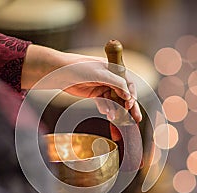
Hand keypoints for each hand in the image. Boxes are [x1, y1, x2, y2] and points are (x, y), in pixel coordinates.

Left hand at [22, 45, 141, 122]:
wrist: (60, 73)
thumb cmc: (79, 67)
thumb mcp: (100, 73)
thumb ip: (116, 83)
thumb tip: (128, 95)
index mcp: (114, 69)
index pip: (129, 83)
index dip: (131, 94)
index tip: (130, 104)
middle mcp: (111, 78)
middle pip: (124, 94)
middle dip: (130, 107)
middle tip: (136, 119)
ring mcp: (103, 86)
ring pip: (114, 101)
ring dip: (116, 110)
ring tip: (115, 118)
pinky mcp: (95, 94)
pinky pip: (105, 104)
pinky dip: (106, 109)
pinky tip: (106, 113)